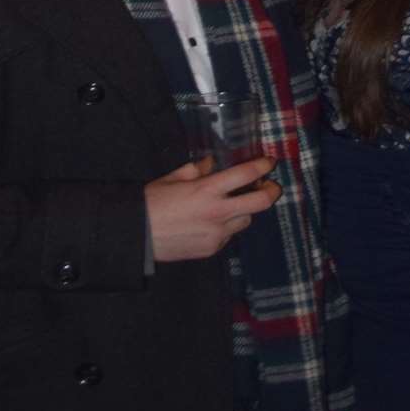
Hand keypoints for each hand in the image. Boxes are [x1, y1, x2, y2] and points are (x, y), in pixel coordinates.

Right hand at [145, 156, 280, 261]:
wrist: (137, 235)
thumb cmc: (152, 202)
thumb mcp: (173, 177)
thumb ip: (197, 170)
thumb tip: (211, 163)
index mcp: (208, 189)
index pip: (247, 174)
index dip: (263, 166)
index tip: (269, 162)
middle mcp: (218, 212)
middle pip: (261, 202)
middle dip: (272, 191)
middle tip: (272, 186)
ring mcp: (218, 233)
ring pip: (246, 220)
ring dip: (245, 210)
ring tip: (234, 204)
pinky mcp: (213, 248)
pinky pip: (229, 235)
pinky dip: (227, 226)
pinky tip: (212, 222)